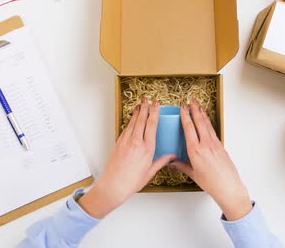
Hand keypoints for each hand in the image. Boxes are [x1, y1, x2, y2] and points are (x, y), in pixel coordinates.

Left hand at [78, 97, 175, 218]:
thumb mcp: (150, 172)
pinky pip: (126, 129)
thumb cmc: (131, 181)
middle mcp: (136, 142)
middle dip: (145, 107)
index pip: (152, 125)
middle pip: (142, 120)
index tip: (156, 104)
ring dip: (137, 112)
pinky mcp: (119, 143)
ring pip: (133, 122)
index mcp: (147, 148)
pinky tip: (132, 119)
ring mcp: (126, 142)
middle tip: (148, 98)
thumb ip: (161, 161)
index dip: (154, 112)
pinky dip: (130, 121)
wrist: (113, 185)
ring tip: (140, 104)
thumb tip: (171, 156)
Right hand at [170, 99, 251, 220]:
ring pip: (207, 125)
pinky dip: (208, 123)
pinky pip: (212, 131)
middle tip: (191, 100)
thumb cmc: (211, 183)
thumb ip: (182, 166)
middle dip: (194, 109)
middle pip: (199, 122)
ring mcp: (214, 144)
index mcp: (195, 151)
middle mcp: (205, 145)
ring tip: (199, 105)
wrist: (228, 187)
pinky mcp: (221, 146)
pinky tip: (207, 120)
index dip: (185, 116)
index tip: (182, 107)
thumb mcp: (193, 174)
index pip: (189, 128)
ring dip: (202, 114)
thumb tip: (173, 163)